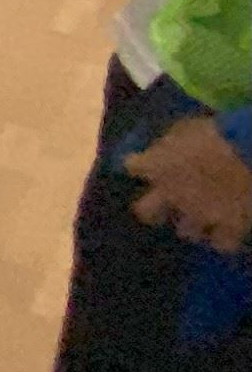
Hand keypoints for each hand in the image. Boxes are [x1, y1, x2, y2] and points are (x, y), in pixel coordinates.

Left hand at [126, 116, 251, 251]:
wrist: (250, 151)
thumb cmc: (217, 133)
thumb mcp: (186, 128)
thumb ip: (169, 142)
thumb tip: (162, 148)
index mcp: (155, 165)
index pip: (131, 167)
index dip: (137, 166)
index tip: (143, 164)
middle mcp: (170, 195)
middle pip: (145, 213)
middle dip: (153, 211)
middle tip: (165, 205)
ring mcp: (198, 214)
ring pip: (186, 231)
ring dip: (192, 224)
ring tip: (203, 216)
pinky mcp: (228, 227)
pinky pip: (222, 243)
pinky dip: (224, 238)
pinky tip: (228, 230)